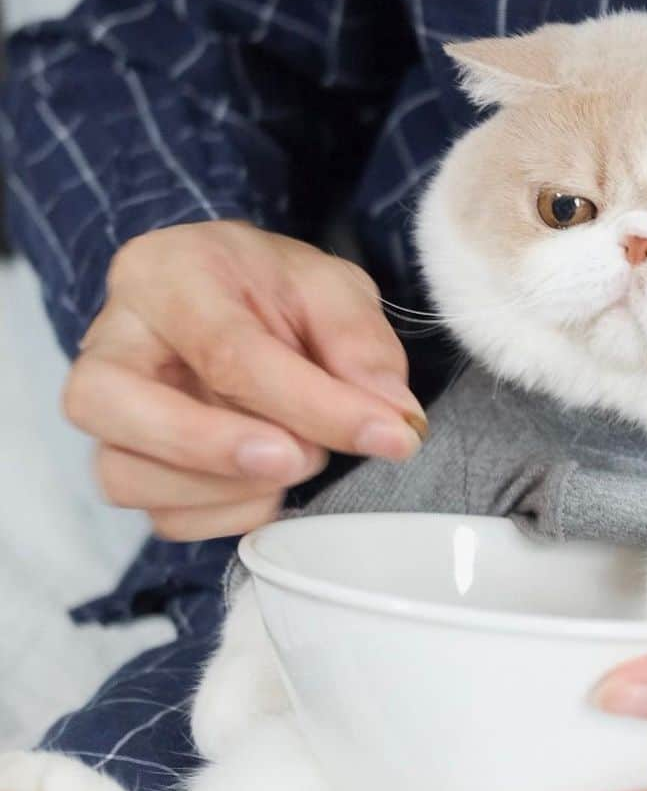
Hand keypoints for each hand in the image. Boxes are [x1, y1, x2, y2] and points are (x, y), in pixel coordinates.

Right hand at [65, 221, 424, 540]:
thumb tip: (394, 417)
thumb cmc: (279, 289)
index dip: (313, 404)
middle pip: (112, 405)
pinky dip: (228, 515)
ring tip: (300, 457)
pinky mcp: (128, 464)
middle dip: (217, 449)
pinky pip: (163, 516)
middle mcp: (113, 341)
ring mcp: (109, 411)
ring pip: (126, 475)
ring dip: (229, 488)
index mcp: (165, 274)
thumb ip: (361, 344)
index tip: (387, 435)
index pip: (226, 350)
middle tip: (303, 458)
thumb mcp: (333, 288)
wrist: (244, 298)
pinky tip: (272, 484)